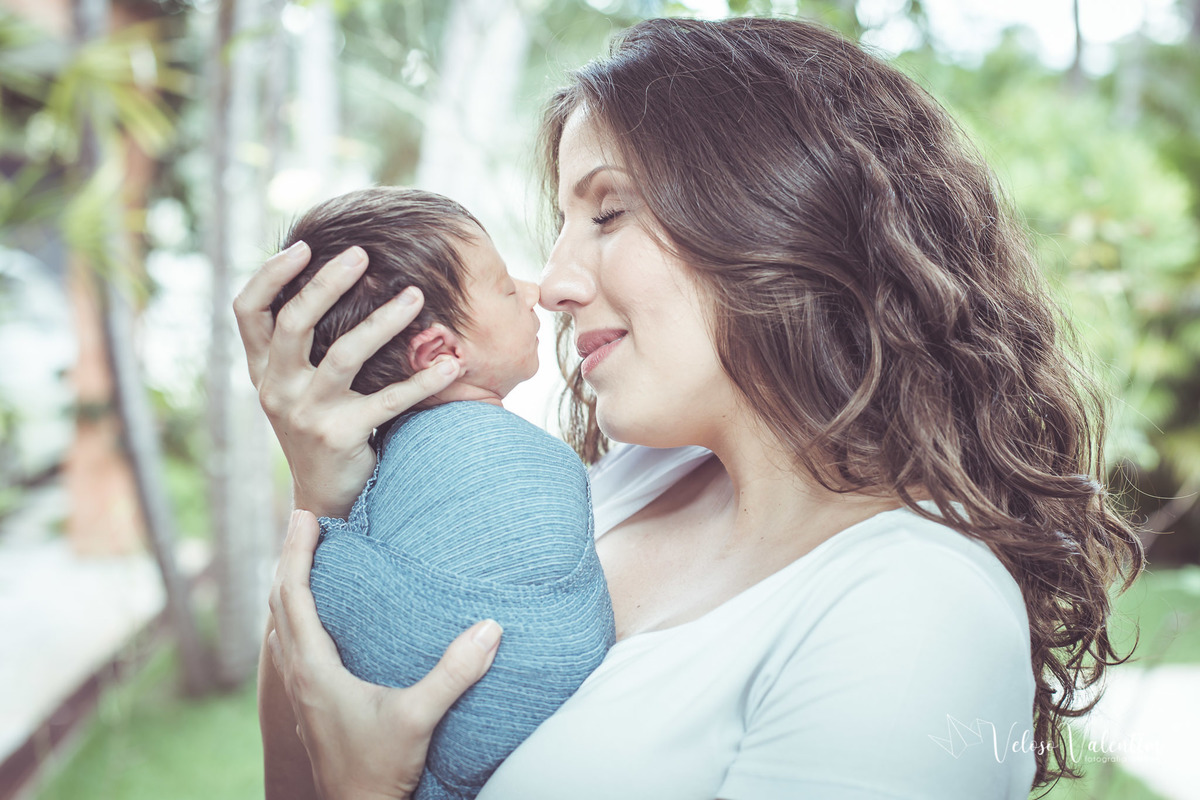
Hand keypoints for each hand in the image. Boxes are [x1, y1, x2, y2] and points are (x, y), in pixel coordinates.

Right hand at [233, 242, 460, 517]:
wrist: (325, 498)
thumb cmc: (320, 425)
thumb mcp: (295, 385)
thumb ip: (299, 343)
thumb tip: (330, 274)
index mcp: (263, 370)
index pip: (247, 311)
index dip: (269, 275)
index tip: (303, 247)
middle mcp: (276, 389)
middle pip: (293, 323)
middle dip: (326, 283)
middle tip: (362, 255)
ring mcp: (306, 414)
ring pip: (342, 356)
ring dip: (383, 322)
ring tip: (416, 296)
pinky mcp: (340, 436)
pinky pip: (388, 401)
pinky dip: (422, 381)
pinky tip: (449, 364)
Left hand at [268, 510, 502, 799]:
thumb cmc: (377, 770)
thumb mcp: (419, 718)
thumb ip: (454, 672)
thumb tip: (490, 628)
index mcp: (313, 670)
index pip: (293, 597)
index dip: (296, 553)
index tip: (304, 516)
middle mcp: (298, 676)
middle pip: (278, 604)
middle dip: (288, 559)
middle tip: (303, 522)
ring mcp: (300, 693)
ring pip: (280, 626)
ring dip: (288, 587)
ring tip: (305, 559)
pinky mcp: (309, 705)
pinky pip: (290, 645)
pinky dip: (295, 615)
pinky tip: (315, 618)